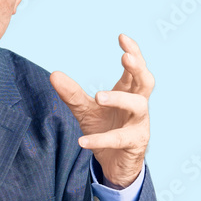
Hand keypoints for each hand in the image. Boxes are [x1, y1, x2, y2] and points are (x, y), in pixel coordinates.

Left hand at [50, 34, 153, 188]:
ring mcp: (139, 125)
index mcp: (128, 93)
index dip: (133, 52)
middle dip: (138, 68)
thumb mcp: (85, 110)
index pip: (135, 69)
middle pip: (146, 82)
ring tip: (98, 96)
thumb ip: (72, 94)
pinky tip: (82, 140)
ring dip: (119, 99)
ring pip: (138, 107)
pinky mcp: (135, 144)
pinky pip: (119, 139)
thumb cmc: (104, 130)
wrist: (114, 164)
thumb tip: (54, 74)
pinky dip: (100, 139)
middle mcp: (137, 106)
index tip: (121, 37)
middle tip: (125, 57)